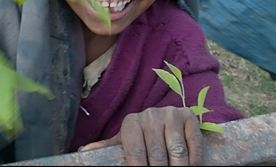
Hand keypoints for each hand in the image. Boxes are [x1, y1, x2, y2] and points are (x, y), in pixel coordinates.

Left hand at [79, 106, 202, 165]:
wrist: (165, 119)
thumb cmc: (141, 136)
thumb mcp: (124, 141)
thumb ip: (107, 148)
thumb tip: (82, 152)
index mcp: (131, 122)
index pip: (135, 153)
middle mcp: (150, 115)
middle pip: (157, 155)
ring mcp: (170, 114)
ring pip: (176, 152)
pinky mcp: (189, 116)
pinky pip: (193, 145)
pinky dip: (193, 160)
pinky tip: (190, 166)